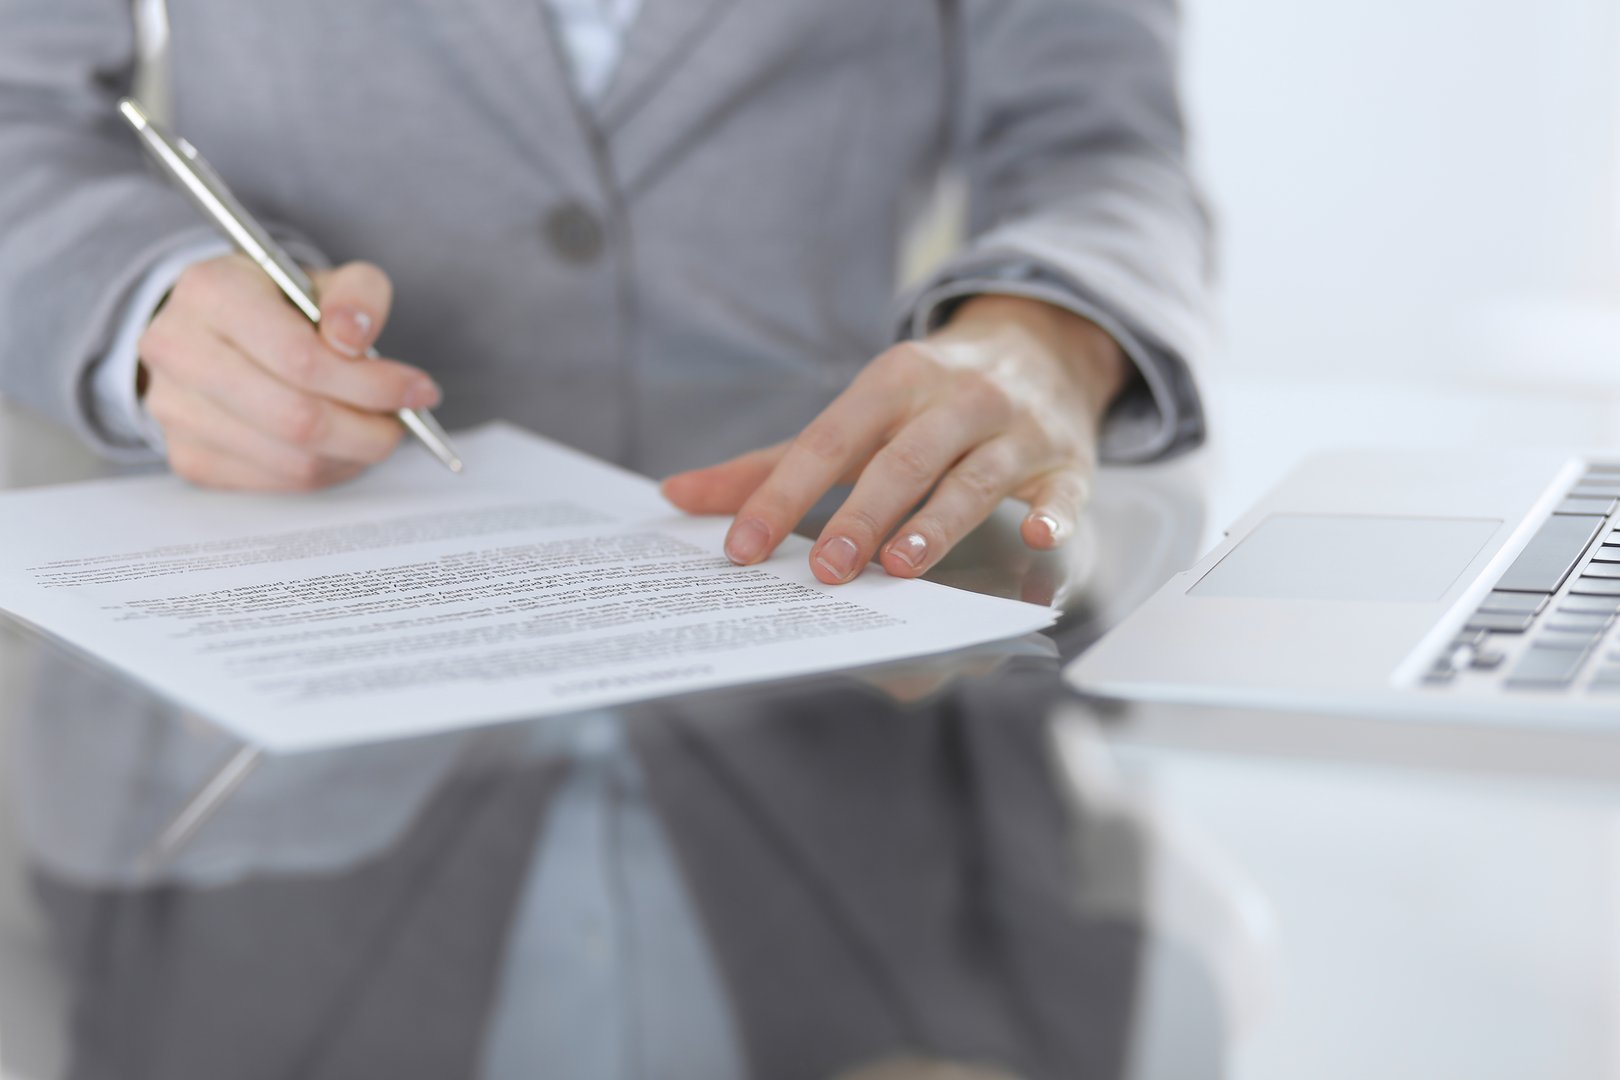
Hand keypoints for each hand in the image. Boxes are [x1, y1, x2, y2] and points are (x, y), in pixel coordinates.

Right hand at [137, 254, 440, 489]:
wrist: (217, 329)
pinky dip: (327, 470)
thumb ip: (356, 294)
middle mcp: (177, 352)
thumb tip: (354, 339)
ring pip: (293, 461)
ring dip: (354, 454)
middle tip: (403, 422)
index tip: (418, 390)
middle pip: (298, 419)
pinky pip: (278, 482)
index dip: (372, 383)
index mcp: (209, 293)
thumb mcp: (324, 280)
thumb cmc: (279, 304)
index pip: (301, 359)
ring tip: (377, 431)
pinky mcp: (190, 457)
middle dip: (369, 428)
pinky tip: (341, 446)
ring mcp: (175, 412)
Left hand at [662, 295, 1127, 583]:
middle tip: (826, 570)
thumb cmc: (928, 397)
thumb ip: (772, 462)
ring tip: (899, 567)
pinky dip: (1052, 514)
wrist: (1042, 345)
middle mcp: (956, 398)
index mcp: (893, 380)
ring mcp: (1016, 429)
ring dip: (938, 523)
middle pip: (903, 458)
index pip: (829, 440)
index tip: (744, 545)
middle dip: (862, 513)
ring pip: (975, 476)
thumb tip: (678, 496)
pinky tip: (1032, 540)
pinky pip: (1064, 490)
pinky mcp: (1068, 460)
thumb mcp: (856, 414)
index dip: (784, 493)